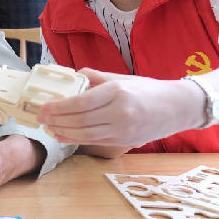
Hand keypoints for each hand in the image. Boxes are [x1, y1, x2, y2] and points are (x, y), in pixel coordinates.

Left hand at [36, 68, 202, 146]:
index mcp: (117, 92)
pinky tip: (62, 136)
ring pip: (85, 134)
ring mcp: (123, 130)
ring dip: (62, 131)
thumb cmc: (148, 89)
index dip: (58, 107)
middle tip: (39, 118)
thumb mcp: (121, 78)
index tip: (43, 107)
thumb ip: (94, 77)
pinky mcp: (125, 141)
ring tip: (48, 127)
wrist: (179, 107)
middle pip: (80, 120)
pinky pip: (94, 141)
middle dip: (56, 120)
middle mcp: (120, 113)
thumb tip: (71, 77)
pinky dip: (75, 140)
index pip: (80, 103)